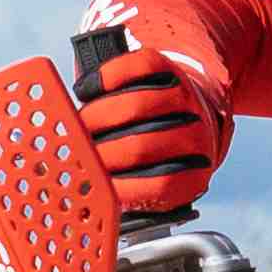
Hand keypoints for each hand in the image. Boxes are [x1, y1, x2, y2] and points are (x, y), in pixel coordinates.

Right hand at [76, 30, 232, 217]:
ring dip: (97, 116)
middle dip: (99, 152)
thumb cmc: (158, 157)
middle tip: (76, 154)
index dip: (123, 188)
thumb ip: (127, 194)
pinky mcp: (169, 69)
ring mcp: (184, 99)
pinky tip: (87, 89)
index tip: (95, 187)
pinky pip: (137, 67)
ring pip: (136, 105)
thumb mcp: (152, 185)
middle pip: (140, 145)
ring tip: (78, 125)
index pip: (159, 187)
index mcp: (192, 174)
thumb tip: (81, 204)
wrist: (189, 114)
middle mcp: (195, 135)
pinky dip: (106, 77)